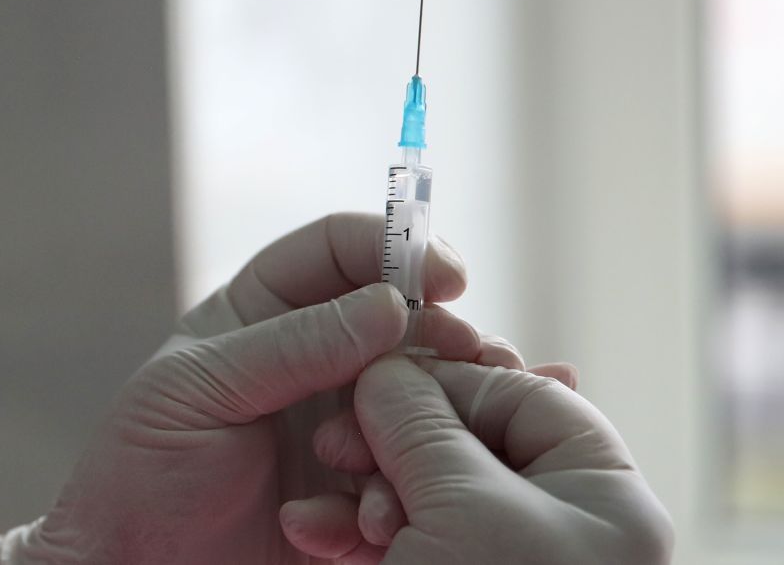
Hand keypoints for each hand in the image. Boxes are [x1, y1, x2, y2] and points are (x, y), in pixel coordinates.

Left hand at [10, 213, 496, 563]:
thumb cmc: (139, 469)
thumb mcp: (199, 390)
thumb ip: (291, 345)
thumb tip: (389, 304)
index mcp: (263, 312)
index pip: (339, 251)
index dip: (395, 247)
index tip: (446, 276)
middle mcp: (313, 359)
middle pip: (401, 318)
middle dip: (440, 333)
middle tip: (472, 356)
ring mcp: (343, 423)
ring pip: (421, 394)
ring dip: (434, 412)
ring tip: (430, 440)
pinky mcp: (360, 488)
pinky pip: (412, 472)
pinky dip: (410, 484)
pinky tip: (377, 515)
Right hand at [282, 355, 673, 563]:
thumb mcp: (458, 506)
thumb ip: (419, 418)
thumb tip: (387, 367)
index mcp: (601, 497)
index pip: (522, 395)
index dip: (446, 381)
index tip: (378, 379)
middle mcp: (559, 527)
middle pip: (463, 440)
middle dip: (388, 442)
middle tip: (336, 448)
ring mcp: (500, 564)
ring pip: (420, 490)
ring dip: (360, 491)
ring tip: (325, 514)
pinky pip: (401, 539)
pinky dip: (352, 532)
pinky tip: (310, 531)